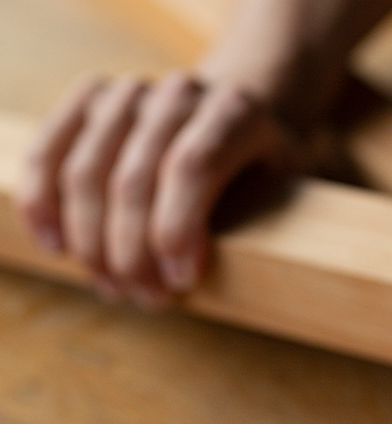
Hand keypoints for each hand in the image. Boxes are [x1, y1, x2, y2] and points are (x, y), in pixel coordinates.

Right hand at [17, 71, 289, 306]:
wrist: (229, 118)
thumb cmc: (259, 170)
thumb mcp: (283, 191)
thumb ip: (266, 220)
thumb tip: (218, 271)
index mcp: (238, 111)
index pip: (192, 165)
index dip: (177, 228)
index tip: (181, 283)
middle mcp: (180, 93)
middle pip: (134, 179)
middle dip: (134, 254)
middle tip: (149, 300)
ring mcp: (130, 92)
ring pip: (86, 173)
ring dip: (92, 244)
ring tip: (114, 288)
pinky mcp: (89, 100)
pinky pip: (49, 153)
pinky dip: (44, 204)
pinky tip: (58, 249)